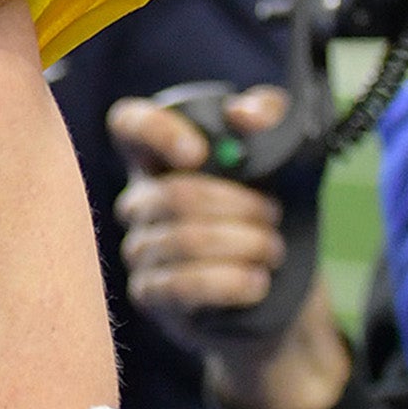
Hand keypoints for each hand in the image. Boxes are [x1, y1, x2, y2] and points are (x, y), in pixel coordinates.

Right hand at [108, 92, 347, 408]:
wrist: (275, 286)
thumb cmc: (266, 213)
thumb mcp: (280, 158)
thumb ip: (268, 117)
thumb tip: (246, 114)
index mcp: (162, 158)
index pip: (127, 124)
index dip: (157, 130)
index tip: (200, 152)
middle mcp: (140, 200)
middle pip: (173, 194)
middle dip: (238, 206)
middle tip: (273, 214)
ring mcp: (140, 249)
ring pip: (184, 240)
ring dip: (245, 244)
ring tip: (272, 250)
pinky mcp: (150, 294)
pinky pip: (183, 284)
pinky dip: (232, 281)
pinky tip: (258, 281)